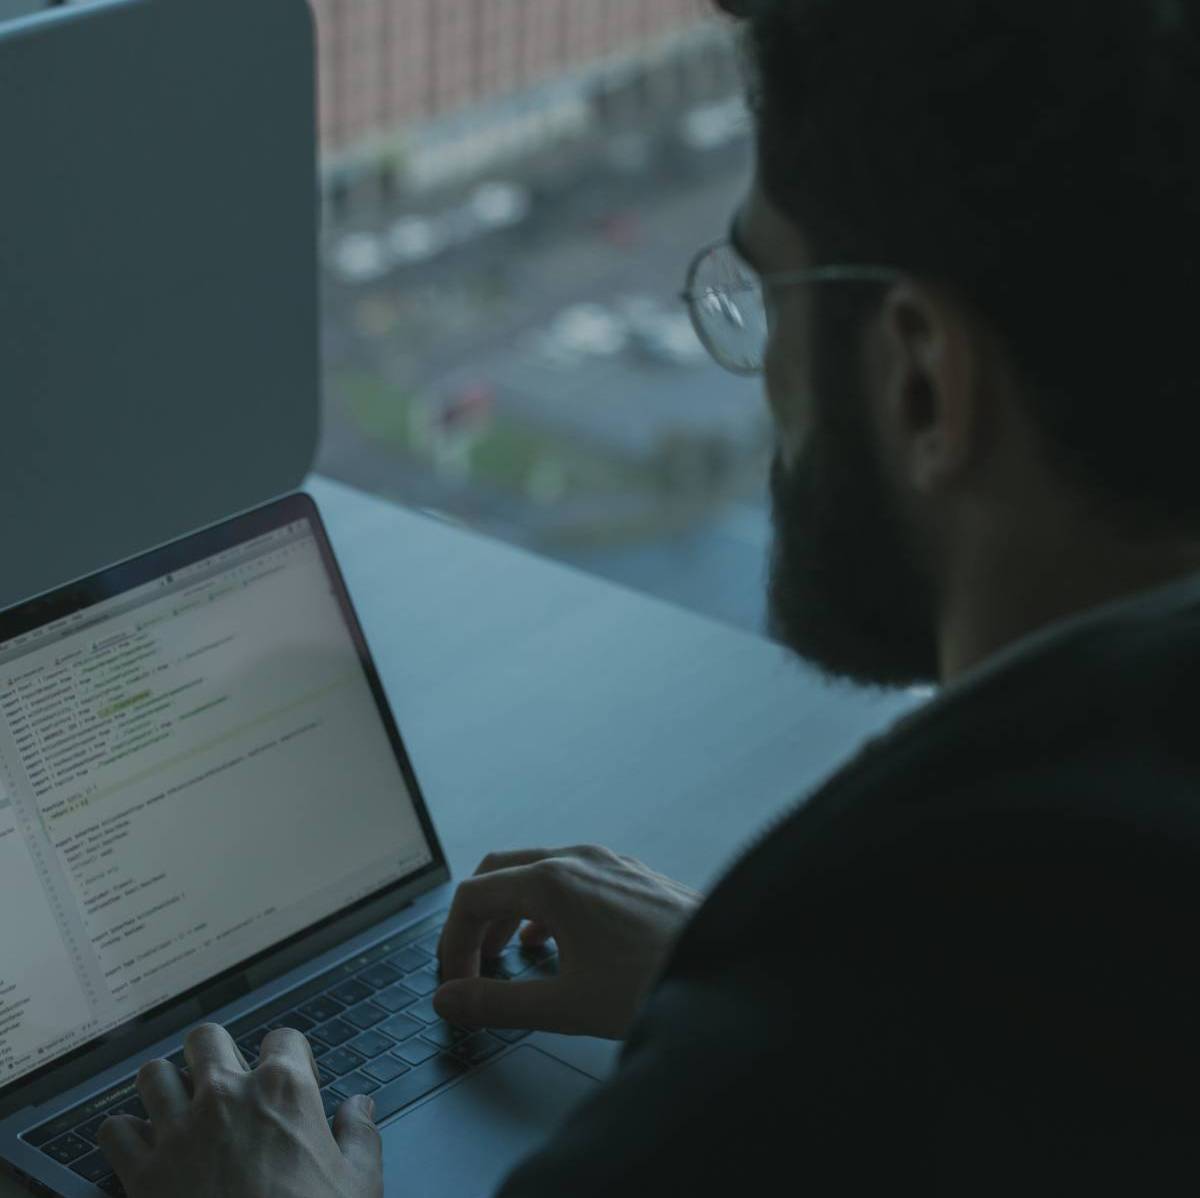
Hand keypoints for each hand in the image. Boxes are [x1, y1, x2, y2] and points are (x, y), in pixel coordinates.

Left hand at [97, 1023, 381, 1197]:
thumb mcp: (359, 1181)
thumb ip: (360, 1136)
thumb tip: (360, 1108)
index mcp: (283, 1090)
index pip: (283, 1038)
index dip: (288, 1057)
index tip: (290, 1082)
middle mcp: (225, 1096)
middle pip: (206, 1039)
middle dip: (214, 1055)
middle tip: (226, 1084)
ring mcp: (178, 1131)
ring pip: (153, 1075)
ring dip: (165, 1088)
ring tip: (178, 1109)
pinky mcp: (141, 1171)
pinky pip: (114, 1131)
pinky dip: (125, 1137)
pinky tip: (143, 1149)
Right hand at [435, 845, 701, 1039]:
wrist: (729, 969)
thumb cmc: (654, 983)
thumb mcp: (564, 1004)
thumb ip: (496, 1004)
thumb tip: (450, 1001)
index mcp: (553, 882)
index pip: (473, 897)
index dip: (452, 942)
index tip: (456, 984)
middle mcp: (577, 859)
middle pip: (498, 873)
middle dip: (476, 920)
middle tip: (472, 966)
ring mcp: (607, 861)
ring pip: (536, 871)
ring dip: (509, 911)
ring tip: (506, 957)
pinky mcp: (630, 874)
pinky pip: (570, 876)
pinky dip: (545, 904)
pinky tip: (553, 941)